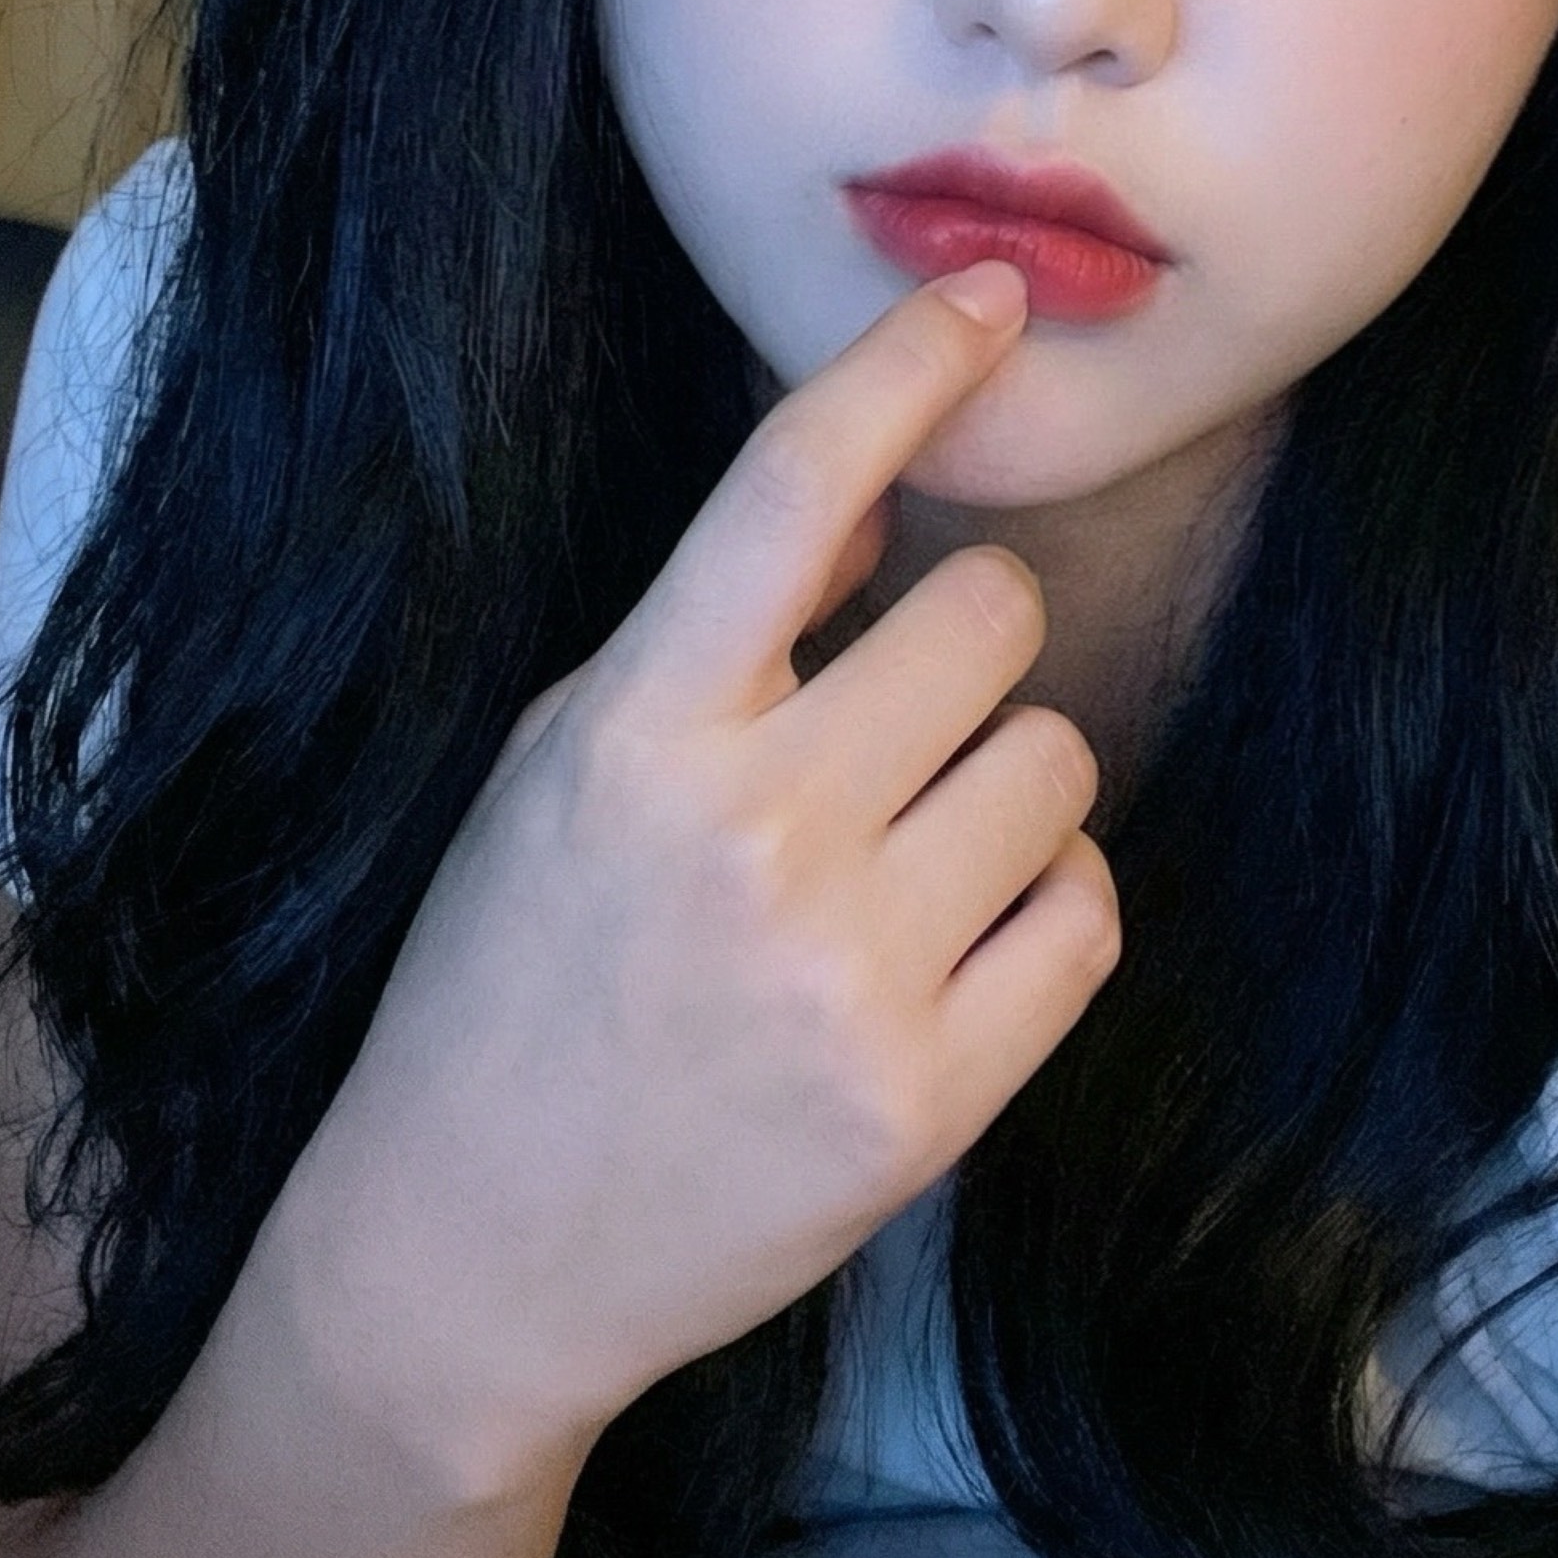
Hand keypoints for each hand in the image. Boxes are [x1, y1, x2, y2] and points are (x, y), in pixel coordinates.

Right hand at [266, 260, 1120, 1494]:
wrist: (469, 1256)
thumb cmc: (504, 983)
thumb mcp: (561, 766)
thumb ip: (715, 632)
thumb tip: (872, 494)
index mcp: (637, 730)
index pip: (794, 486)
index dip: (905, 365)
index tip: (986, 301)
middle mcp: (752, 834)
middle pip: (988, 616)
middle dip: (963, 639)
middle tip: (898, 712)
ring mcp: (849, 974)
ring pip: (1059, 758)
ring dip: (1006, 778)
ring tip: (910, 846)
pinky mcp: (928, 1100)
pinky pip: (1088, 915)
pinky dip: (1044, 904)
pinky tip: (955, 934)